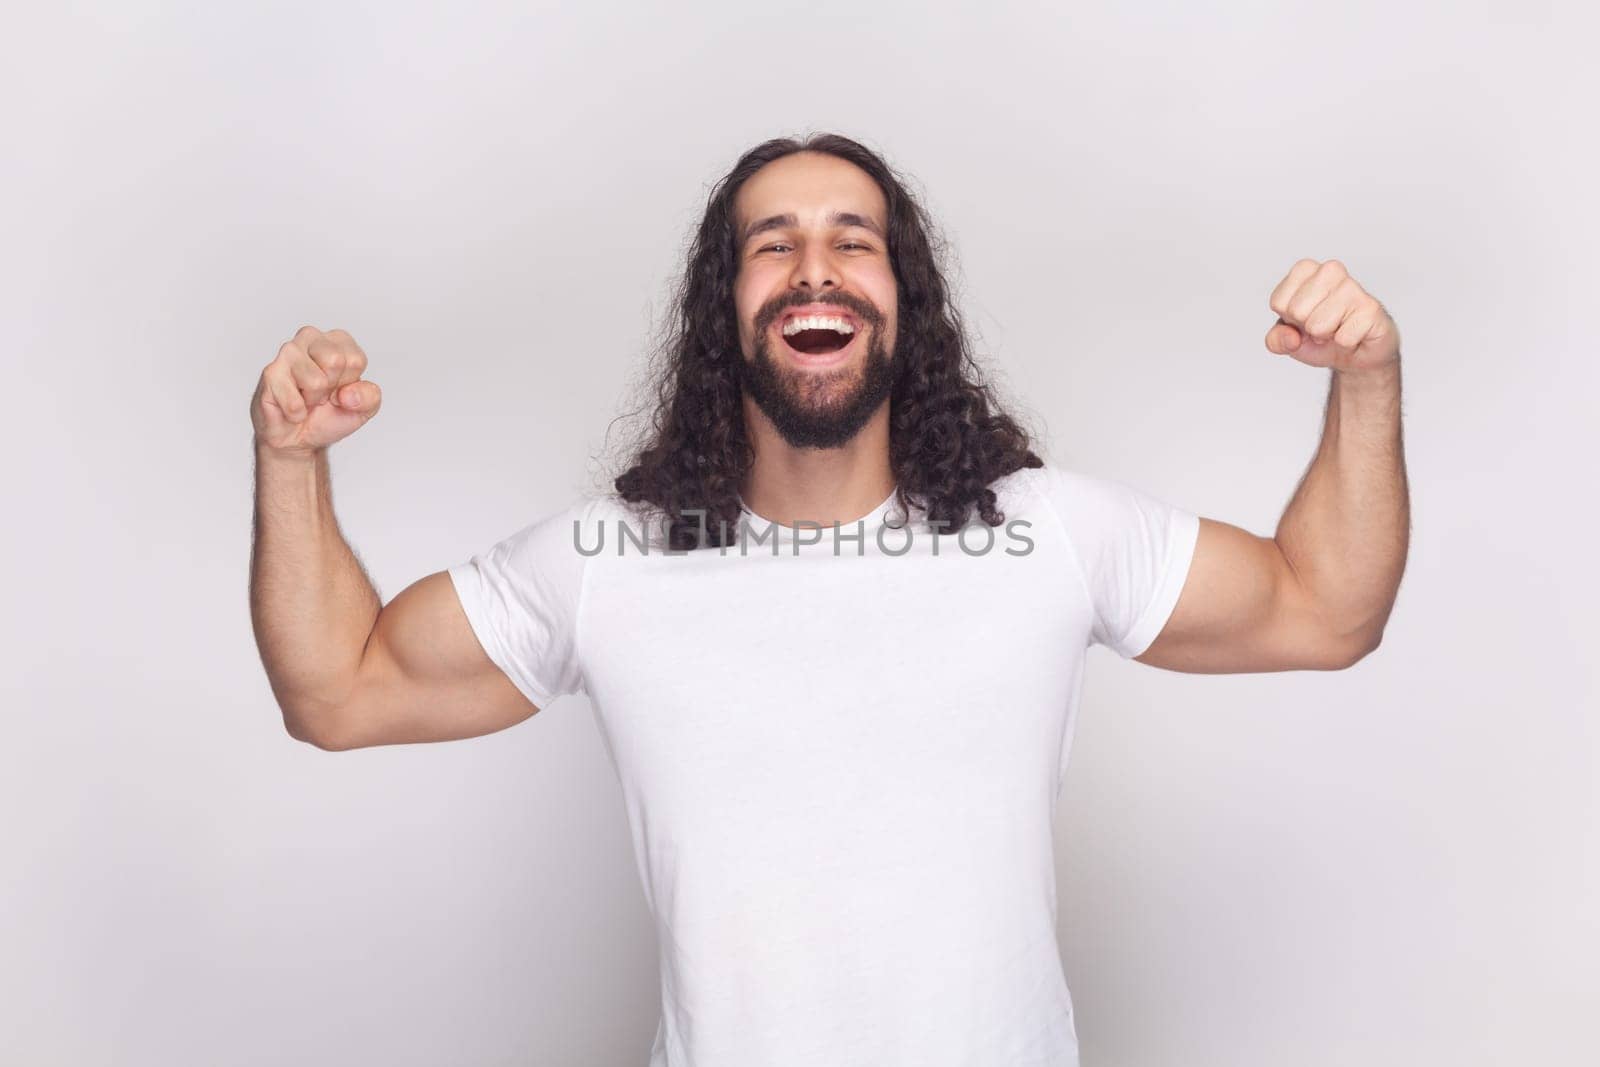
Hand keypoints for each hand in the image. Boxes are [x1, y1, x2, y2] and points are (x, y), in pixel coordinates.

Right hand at [250, 326, 381, 455]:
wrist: (298, 438)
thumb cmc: (329, 415)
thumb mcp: (364, 408)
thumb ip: (370, 396)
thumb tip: (348, 394)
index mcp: (337, 341)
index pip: (356, 359)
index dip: (351, 384)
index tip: (339, 389)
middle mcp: (310, 338)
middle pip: (335, 361)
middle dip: (332, 389)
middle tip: (322, 394)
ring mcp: (288, 353)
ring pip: (316, 381)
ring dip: (313, 400)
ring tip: (306, 398)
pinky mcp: (270, 372)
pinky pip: (295, 402)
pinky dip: (297, 413)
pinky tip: (291, 406)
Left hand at [1265, 259, 1399, 372]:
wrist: (1356, 353)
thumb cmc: (1321, 337)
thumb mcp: (1288, 340)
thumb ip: (1276, 340)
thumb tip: (1291, 337)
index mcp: (1305, 270)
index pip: (1279, 302)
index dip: (1288, 320)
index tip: (1303, 318)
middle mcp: (1330, 271)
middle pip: (1297, 311)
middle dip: (1307, 328)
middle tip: (1323, 325)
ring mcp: (1353, 287)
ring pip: (1319, 325)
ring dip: (1327, 336)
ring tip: (1338, 328)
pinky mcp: (1371, 307)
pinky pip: (1343, 338)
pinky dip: (1345, 344)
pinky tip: (1353, 333)